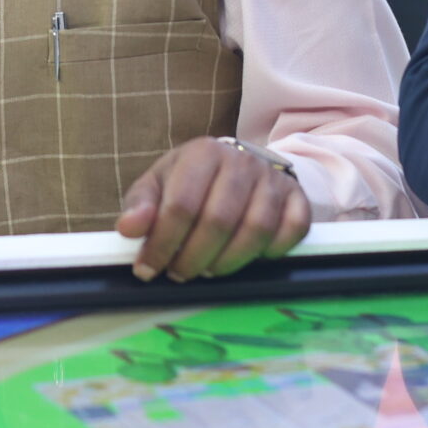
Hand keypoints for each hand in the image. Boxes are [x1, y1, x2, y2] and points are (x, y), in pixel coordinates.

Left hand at [117, 139, 312, 281]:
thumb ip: (140, 205)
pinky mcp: (298, 198)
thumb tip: (129, 228)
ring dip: (228, 262)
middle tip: (179, 274)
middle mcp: (242, 161)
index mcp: (203, 153)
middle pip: (219, 220)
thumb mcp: (160, 184)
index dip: (162, 243)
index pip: (181, 205)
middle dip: (193, 258)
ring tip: (208, 269)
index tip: (148, 269)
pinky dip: (270, 253)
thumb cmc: (193, 180)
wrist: (242, 165)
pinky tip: (248, 259)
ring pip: (256, 230)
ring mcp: (273, 179)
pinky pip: (291, 232)